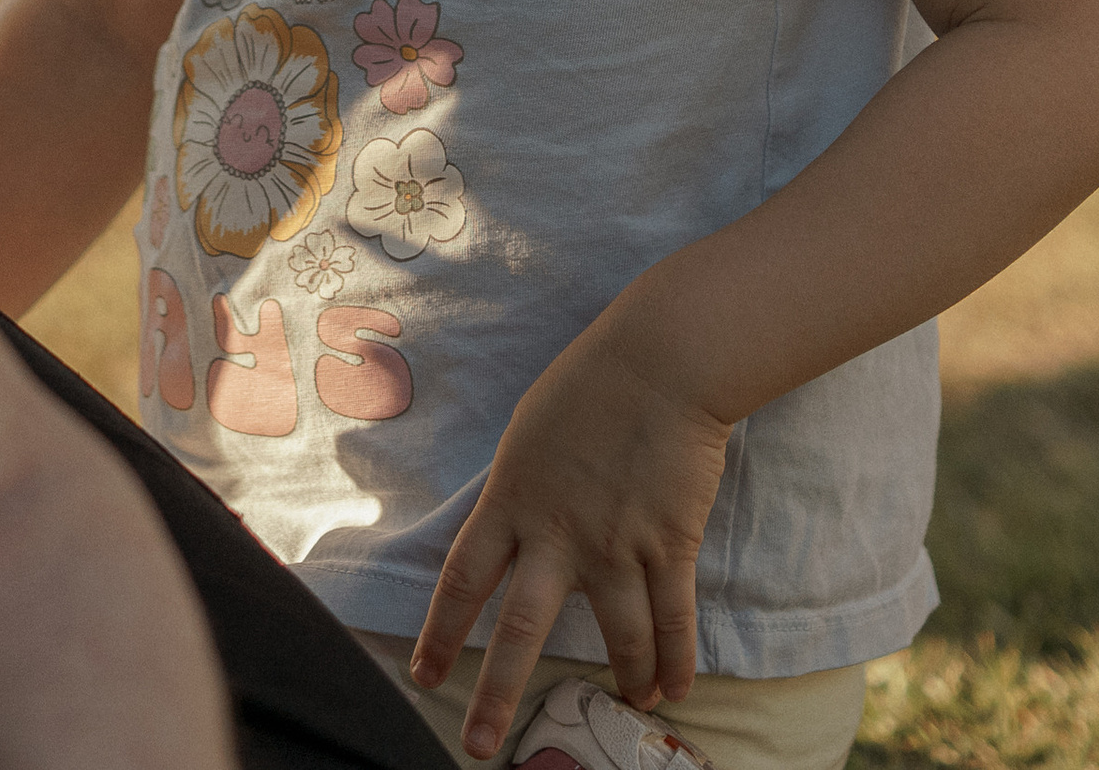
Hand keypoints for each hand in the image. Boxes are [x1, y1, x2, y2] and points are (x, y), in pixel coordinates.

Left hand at [411, 330, 730, 760]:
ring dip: (624, 676)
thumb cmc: (585, 390)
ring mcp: (615, 544)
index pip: (464, 580)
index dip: (441, 633)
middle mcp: (557, 534)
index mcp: (510, 501)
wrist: (655, 367)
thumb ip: (520, 496)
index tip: (423, 676)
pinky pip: (672, 620)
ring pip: (616, 637)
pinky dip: (675, 661)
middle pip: (522, 629)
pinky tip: (673, 690)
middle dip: (498, 693)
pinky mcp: (667, 545)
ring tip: (630, 702)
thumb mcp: (527, 440)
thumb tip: (517, 536)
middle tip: (478, 747)